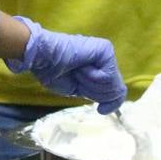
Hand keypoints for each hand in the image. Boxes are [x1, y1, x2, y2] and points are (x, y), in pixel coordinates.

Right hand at [4, 16, 125, 111]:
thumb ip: (96, 93)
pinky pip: (106, 75)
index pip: (116, 91)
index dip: (111, 103)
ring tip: (76, 72)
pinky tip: (80, 67)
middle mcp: (105, 62)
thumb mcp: (79, 89)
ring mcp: (107, 54)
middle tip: (78, 81)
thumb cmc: (54, 73)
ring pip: (112, 84)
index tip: (101, 110)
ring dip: (90, 84)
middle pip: (116, 89)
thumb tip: (114, 101)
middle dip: (96, 93)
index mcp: (99, 70)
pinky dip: (91, 77)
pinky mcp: (105, 49)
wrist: (44, 58)